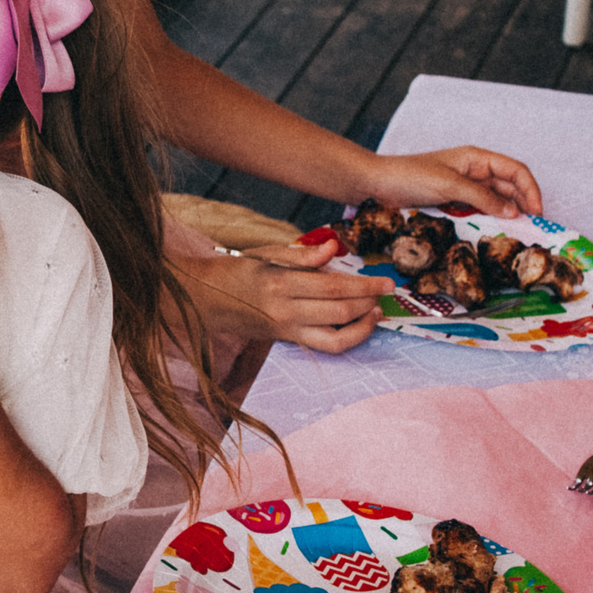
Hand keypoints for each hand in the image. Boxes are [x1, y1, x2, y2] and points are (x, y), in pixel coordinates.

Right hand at [187, 238, 386, 355]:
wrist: (206, 301)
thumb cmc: (237, 271)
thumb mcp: (266, 254)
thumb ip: (302, 254)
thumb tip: (334, 247)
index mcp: (281, 285)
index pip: (334, 287)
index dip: (364, 285)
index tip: (385, 281)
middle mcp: (286, 312)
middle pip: (340, 311)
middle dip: (369, 301)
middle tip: (385, 290)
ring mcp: (288, 330)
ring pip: (337, 336)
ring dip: (363, 324)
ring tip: (375, 311)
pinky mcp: (289, 340)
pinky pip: (326, 345)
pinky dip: (349, 336)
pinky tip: (359, 322)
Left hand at [363, 146, 543, 217]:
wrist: (378, 183)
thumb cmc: (410, 176)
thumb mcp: (450, 185)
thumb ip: (482, 197)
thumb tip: (513, 211)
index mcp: (476, 158)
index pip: (515, 169)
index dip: (530, 189)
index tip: (537, 211)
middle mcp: (474, 170)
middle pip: (510, 185)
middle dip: (524, 203)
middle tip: (534, 228)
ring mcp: (465, 186)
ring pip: (497, 199)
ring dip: (509, 213)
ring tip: (519, 232)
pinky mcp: (454, 200)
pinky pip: (480, 208)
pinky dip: (491, 218)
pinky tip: (496, 231)